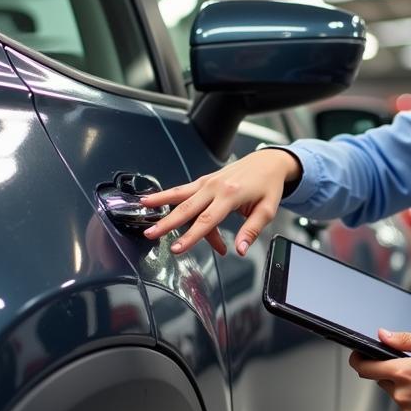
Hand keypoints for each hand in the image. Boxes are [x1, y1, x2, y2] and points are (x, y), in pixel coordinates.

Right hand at [138, 148, 301, 256]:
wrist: (268, 161)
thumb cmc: (268, 185)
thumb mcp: (267, 210)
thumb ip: (252, 230)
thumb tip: (240, 249)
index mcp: (231, 194)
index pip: (207, 220)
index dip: (191, 236)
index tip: (178, 248)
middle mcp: (216, 186)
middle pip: (187, 208)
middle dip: (168, 223)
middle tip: (151, 235)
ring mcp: (208, 182)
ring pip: (180, 194)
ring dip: (160, 203)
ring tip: (142, 210)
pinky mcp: (205, 180)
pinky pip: (183, 188)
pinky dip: (166, 194)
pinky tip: (151, 199)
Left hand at [349, 329, 410, 410]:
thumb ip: (403, 339)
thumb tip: (383, 335)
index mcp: (403, 372)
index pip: (365, 368)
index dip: (358, 361)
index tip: (358, 357)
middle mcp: (402, 393)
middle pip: (382, 380)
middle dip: (392, 372)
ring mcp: (409, 410)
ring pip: (396, 394)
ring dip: (405, 387)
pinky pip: (408, 408)